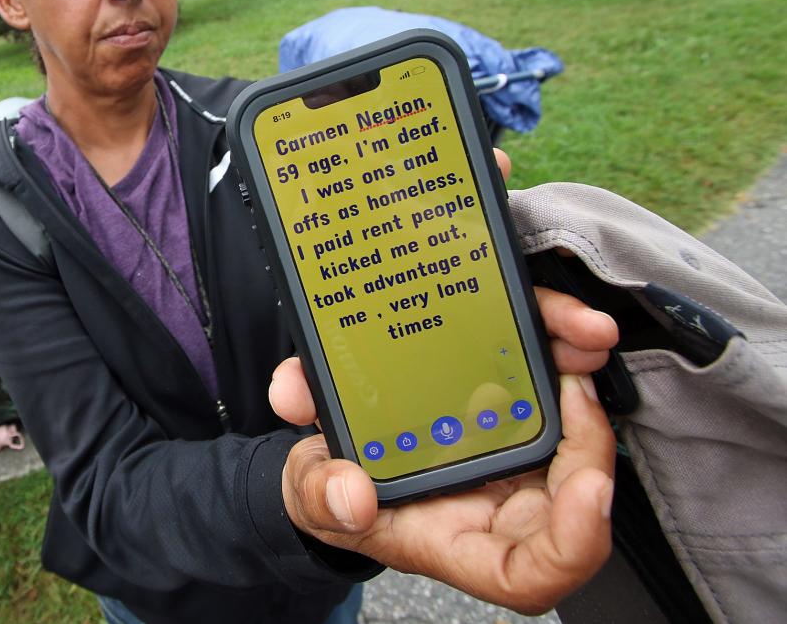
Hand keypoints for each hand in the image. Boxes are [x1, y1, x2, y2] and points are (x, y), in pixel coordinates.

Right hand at [272, 366, 614, 613]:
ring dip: (584, 388)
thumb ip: (320, 492)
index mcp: (454, 541)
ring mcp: (511, 469)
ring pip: (576, 441)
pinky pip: (556, 400)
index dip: (574, 540)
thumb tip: (351, 493)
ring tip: (576, 339)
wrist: (335, 453)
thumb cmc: (334, 486)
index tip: (588, 485)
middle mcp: (498, 510)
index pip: (531, 571)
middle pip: (572, 497)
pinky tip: (559, 328)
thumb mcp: (308, 489)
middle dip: (591, 442)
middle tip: (577, 386)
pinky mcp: (511, 425)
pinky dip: (561, 360)